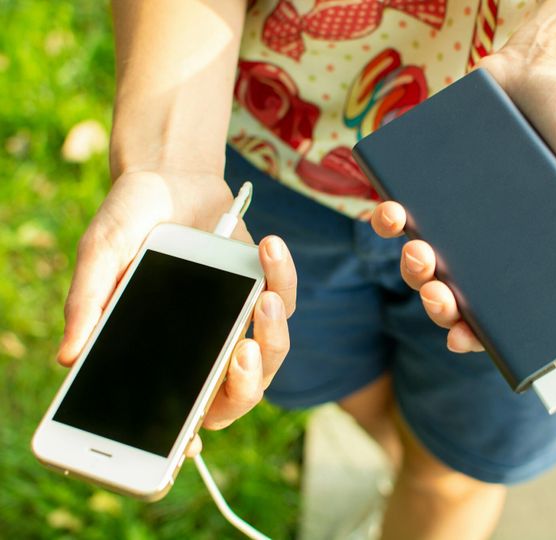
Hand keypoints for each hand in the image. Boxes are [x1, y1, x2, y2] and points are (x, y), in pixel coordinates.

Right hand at [56, 170, 296, 450]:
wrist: (169, 179)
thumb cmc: (131, 221)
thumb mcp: (102, 255)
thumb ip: (88, 302)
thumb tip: (68, 355)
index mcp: (164, 352)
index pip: (181, 409)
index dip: (187, 435)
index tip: (192, 442)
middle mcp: (206, 346)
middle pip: (238, 393)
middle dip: (246, 382)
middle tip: (243, 352)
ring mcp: (238, 321)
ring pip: (272, 352)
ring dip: (272, 330)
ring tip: (262, 297)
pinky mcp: (263, 289)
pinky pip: (283, 298)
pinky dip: (282, 277)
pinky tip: (269, 248)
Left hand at [371, 50, 555, 353]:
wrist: (537, 73)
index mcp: (512, 259)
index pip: (487, 312)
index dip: (470, 334)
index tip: (460, 339)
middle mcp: (474, 246)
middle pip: (444, 292)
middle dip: (435, 301)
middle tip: (438, 292)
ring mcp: (444, 218)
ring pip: (415, 259)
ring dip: (409, 265)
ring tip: (418, 249)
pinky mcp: (421, 186)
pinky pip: (394, 211)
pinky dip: (386, 217)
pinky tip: (390, 211)